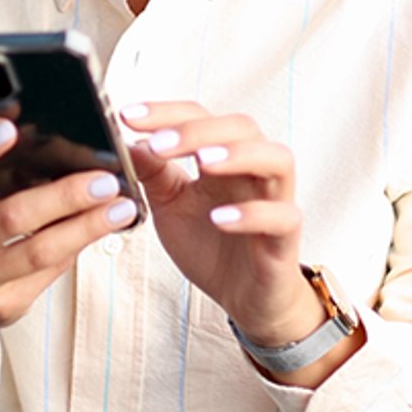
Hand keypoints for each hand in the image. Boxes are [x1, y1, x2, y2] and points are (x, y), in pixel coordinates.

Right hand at [0, 119, 137, 371]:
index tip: (9, 126)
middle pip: (9, 217)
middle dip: (63, 195)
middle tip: (103, 178)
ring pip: (39, 251)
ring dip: (86, 227)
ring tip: (120, 206)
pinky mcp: (3, 306)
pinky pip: (48, 272)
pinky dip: (77, 246)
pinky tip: (100, 228)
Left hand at [122, 102, 322, 348]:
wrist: (244, 298)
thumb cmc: (210, 245)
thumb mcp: (169, 206)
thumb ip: (152, 173)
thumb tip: (125, 143)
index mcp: (222, 157)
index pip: (200, 116)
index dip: (165, 113)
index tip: (127, 117)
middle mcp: (252, 171)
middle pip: (241, 128)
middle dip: (198, 131)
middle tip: (159, 144)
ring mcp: (273, 200)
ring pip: (276, 159)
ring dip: (238, 155)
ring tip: (202, 163)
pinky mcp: (285, 238)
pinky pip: (282, 216)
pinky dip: (252, 213)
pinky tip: (220, 218)